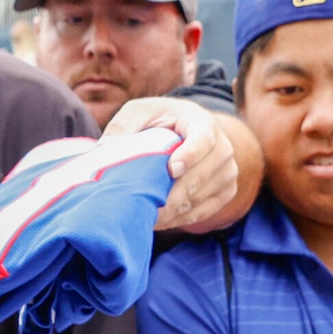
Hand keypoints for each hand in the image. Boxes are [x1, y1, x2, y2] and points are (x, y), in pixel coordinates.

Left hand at [103, 97, 237, 231]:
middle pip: (202, 175)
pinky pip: (204, 212)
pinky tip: (157, 221)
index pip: (203, 139)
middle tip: (146, 207)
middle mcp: (223, 148)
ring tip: (145, 217)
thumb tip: (104, 150)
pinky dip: (179, 219)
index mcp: (203, 123)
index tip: (171, 170)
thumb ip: (123, 126)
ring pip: (201, 198)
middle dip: (173, 194)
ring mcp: (228, 172)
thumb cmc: (160, 120)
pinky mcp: (226, 192)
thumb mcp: (140, 112)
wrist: (188, 132)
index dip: (190, 155)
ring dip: (173, 211)